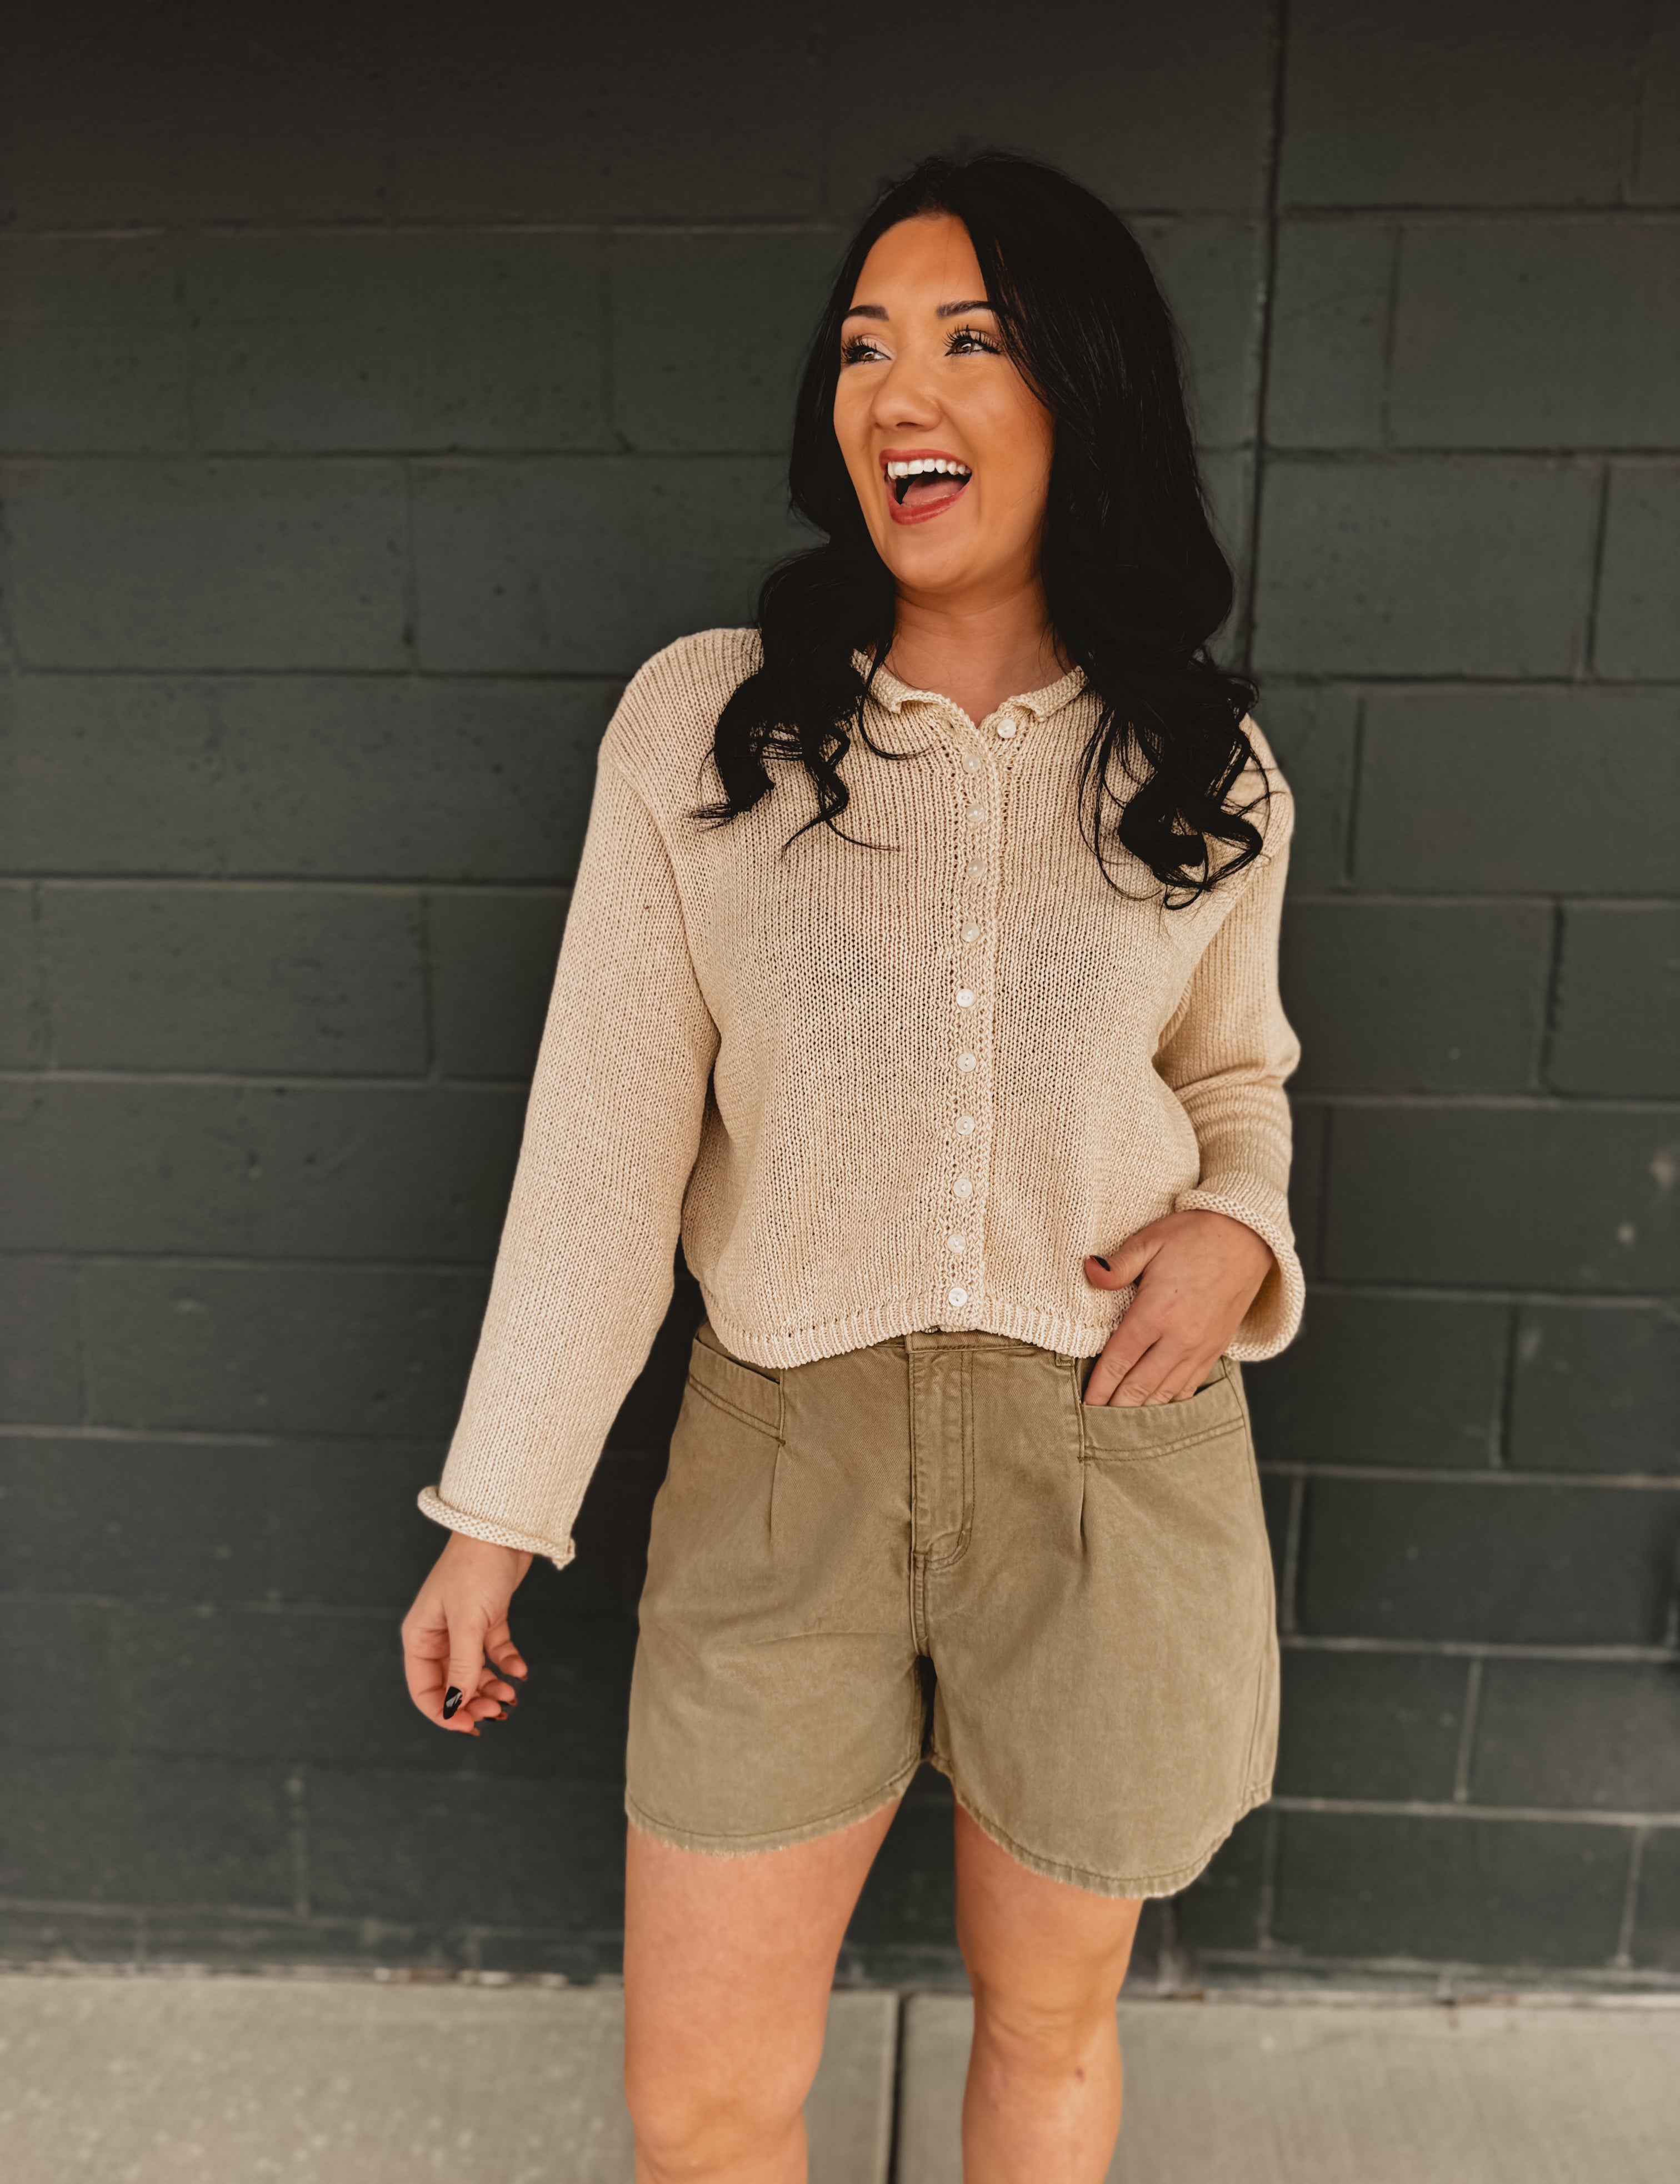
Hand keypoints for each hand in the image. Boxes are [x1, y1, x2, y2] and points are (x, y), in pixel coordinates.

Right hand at [400, 1531, 532, 1734]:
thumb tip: (457, 1707)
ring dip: (491, 1688)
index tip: (468, 1726)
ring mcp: (464, 1628)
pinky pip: (495, 1653)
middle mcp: (439, 1636)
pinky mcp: (488, 1619)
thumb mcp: (468, 1623)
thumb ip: (463, 1667)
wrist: (502, 1530)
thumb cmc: (475, 1567)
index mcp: (421, 1637)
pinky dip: (507, 1665)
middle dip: (472, 1702)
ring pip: (474, 1672)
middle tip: (496, 1713)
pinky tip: (520, 1671)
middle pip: (452, 1684)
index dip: (444, 1713)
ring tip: (510, 1695)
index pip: (424, 1689)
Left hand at [1081, 1209, 1273, 1406]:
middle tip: (1096, 1424)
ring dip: (1141, 1410)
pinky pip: (1190, 1386)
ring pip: (1166, 1393)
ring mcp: (1201, 1347)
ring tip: (1119, 1422)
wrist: (1248, 1236)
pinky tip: (1155, 1406)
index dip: (1100, 1387)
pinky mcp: (1216, 1349)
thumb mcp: (1151, 1240)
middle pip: (1140, 1386)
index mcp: (1157, 1312)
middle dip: (1115, 1407)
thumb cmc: (1196, 1235)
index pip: (1119, 1361)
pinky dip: (1169, 1401)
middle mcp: (1180, 1338)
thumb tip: (1088, 1270)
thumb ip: (1118, 1264)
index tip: (1085, 1404)